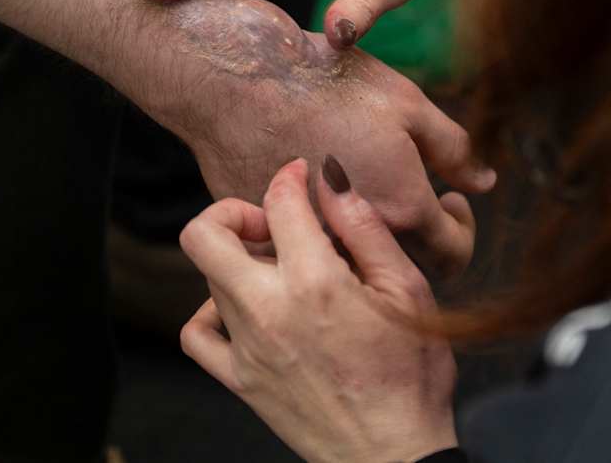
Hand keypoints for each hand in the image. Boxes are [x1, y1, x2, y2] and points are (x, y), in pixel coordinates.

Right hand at [150, 0, 492, 275]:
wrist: (236, 76)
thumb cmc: (327, 82)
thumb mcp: (408, 104)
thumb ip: (455, 151)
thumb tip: (485, 182)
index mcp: (403, 210)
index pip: (454, 256)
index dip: (461, 231)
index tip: (451, 203)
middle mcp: (356, 242)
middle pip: (404, 271)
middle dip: (419, 240)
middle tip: (413, 199)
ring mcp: (306, 247)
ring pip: (349, 268)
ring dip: (365, 244)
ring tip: (363, 194)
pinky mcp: (262, 239)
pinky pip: (299, 255)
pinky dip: (314, 237)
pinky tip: (315, 194)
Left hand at [179, 157, 461, 462]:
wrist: (393, 453)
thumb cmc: (413, 375)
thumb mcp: (408, 290)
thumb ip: (366, 230)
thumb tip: (334, 181)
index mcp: (316, 282)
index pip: (280, 200)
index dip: (292, 176)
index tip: (303, 175)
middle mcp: (268, 310)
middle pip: (205, 234)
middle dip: (234, 211)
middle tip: (272, 223)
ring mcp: (246, 347)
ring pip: (208, 277)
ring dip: (238, 258)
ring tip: (281, 268)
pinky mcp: (238, 378)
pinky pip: (198, 332)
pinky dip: (212, 310)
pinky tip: (250, 308)